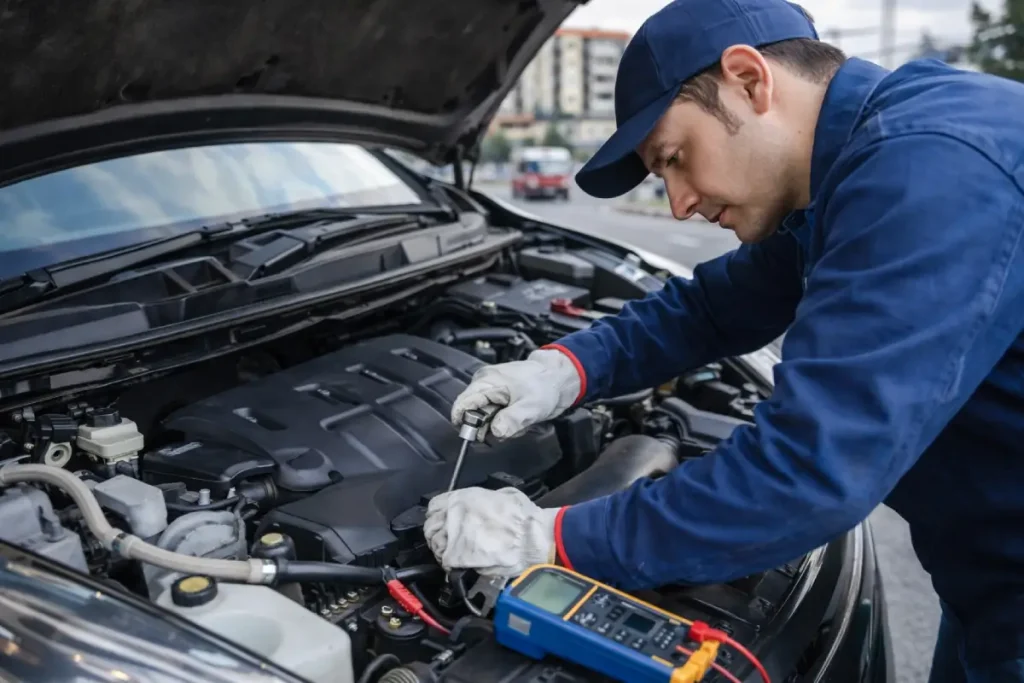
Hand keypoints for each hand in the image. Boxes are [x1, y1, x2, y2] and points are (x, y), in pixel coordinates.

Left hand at [424, 487, 557, 576]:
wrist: (534, 537)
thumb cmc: (525, 516)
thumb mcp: (503, 495)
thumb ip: (484, 500)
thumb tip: (482, 506)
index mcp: (464, 498)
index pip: (435, 506)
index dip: (439, 515)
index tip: (444, 521)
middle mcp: (454, 515)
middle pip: (431, 525)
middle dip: (437, 532)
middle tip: (448, 540)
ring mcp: (454, 536)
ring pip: (435, 544)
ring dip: (441, 549)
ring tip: (453, 554)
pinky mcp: (457, 556)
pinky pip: (444, 561)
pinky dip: (449, 564)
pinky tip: (458, 565)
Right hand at [451, 349, 580, 440]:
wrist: (558, 377)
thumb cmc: (545, 385)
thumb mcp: (531, 407)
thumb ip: (511, 420)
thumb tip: (495, 432)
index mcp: (487, 381)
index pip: (462, 404)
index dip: (466, 423)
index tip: (477, 436)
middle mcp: (484, 383)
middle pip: (472, 413)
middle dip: (489, 426)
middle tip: (508, 428)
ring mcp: (490, 389)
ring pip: (483, 416)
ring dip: (498, 425)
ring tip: (517, 421)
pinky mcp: (497, 395)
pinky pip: (493, 414)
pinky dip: (503, 420)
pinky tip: (516, 418)